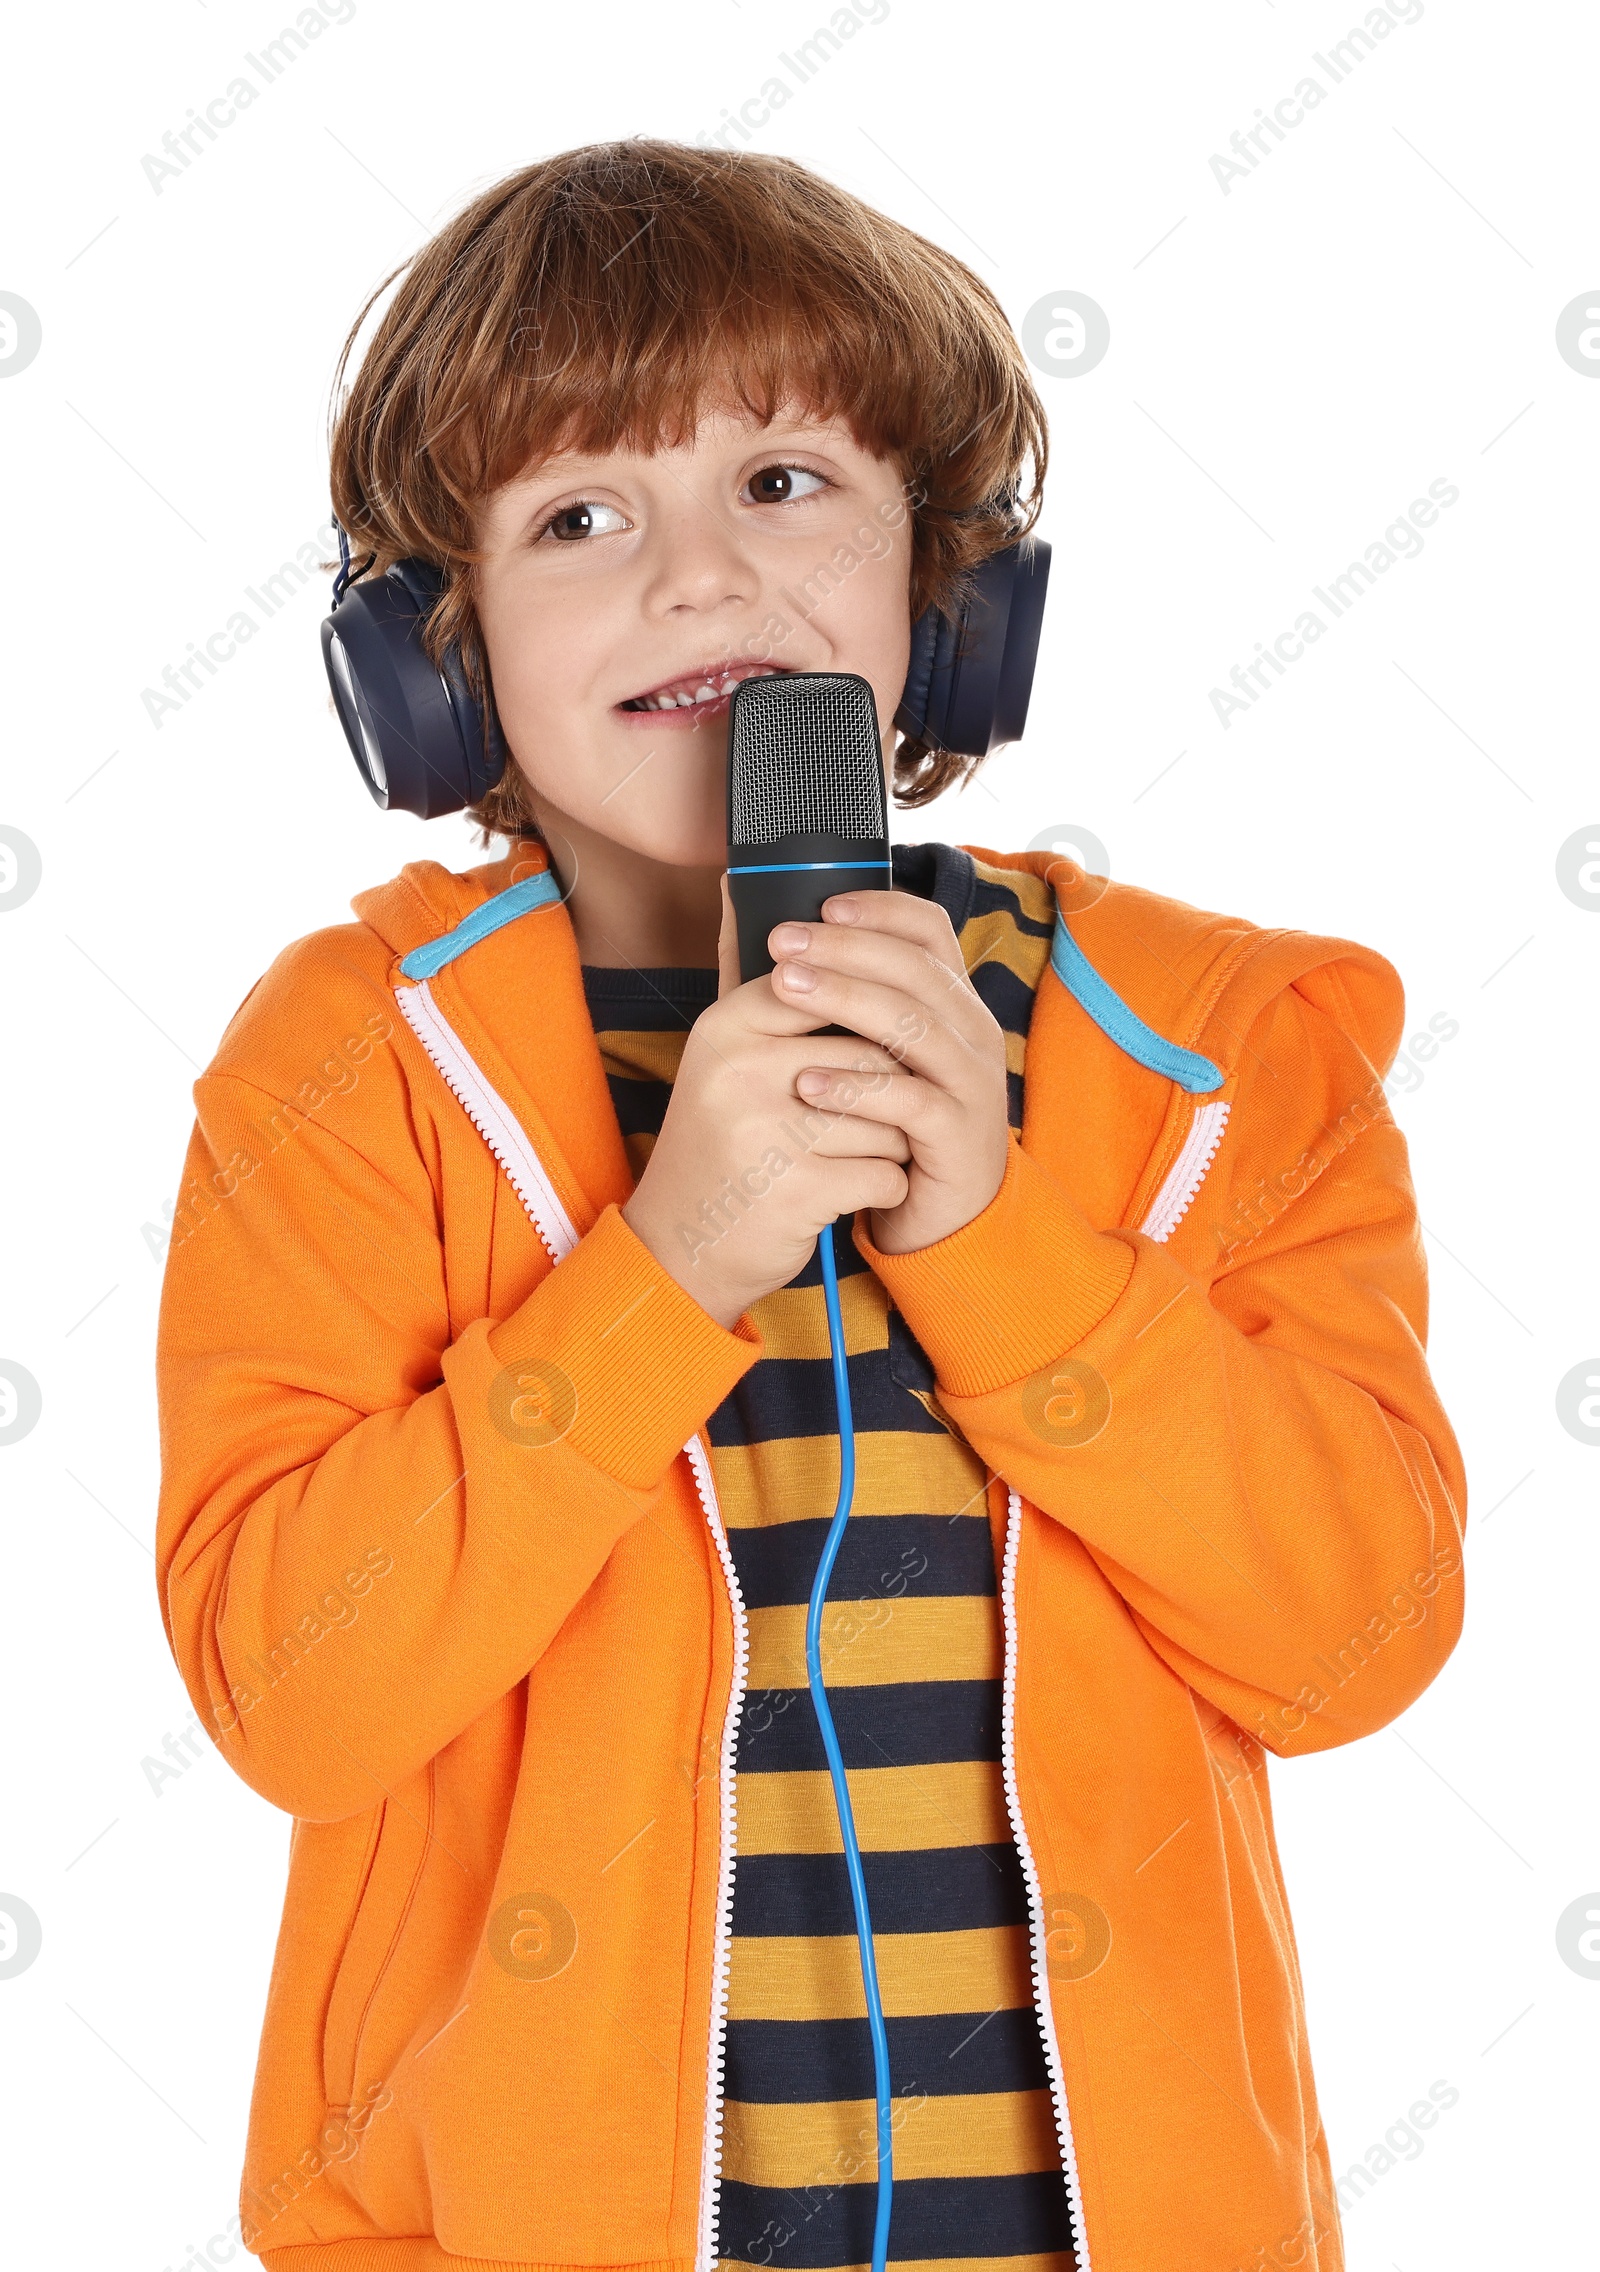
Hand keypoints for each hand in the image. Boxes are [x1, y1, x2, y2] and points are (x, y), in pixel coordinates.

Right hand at [619, 877, 914, 1328]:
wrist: (680, 1248)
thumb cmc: (717, 1144)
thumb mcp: (718, 1055)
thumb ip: (746, 977)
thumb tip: (738, 883)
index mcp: (727, 1027)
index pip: (833, 990)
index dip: (863, 1024)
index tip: (857, 1054)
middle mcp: (743, 1071)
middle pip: (873, 1053)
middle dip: (885, 1092)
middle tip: (856, 1119)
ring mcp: (770, 1131)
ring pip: (890, 1114)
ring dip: (888, 1142)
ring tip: (848, 1155)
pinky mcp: (799, 1189)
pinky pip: (887, 1172)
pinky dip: (881, 1188)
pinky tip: (845, 1193)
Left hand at [767, 886, 1011, 1256]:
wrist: (935, 1216)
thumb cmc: (885, 1124)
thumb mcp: (859, 1052)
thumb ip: (814, 989)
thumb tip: (745, 909)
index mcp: (949, 1002)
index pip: (928, 931)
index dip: (879, 909)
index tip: (821, 904)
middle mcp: (971, 1033)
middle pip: (914, 969)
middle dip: (844, 949)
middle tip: (781, 942)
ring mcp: (972, 1084)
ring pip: (915, 1024)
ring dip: (847, 1000)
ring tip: (784, 989)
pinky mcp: (960, 1136)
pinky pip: (912, 1101)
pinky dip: (857, 1088)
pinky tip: (807, 1082)